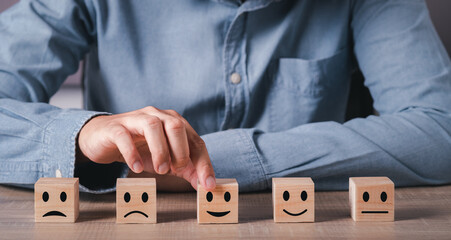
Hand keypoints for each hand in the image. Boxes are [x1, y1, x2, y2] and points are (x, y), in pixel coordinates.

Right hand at [77, 106, 215, 189]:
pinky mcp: (116, 127)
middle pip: (177, 126)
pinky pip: (125, 136)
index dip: (203, 163)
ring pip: (153, 126)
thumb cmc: (139, 147)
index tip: (207, 185)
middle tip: (175, 170)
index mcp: (174, 123)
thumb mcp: (166, 160)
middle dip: (181, 151)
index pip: (195, 141)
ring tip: (160, 170)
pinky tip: (135, 168)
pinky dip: (132, 153)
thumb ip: (186, 170)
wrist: (103, 139)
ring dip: (160, 150)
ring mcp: (136, 119)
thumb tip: (205, 185)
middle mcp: (158, 116)